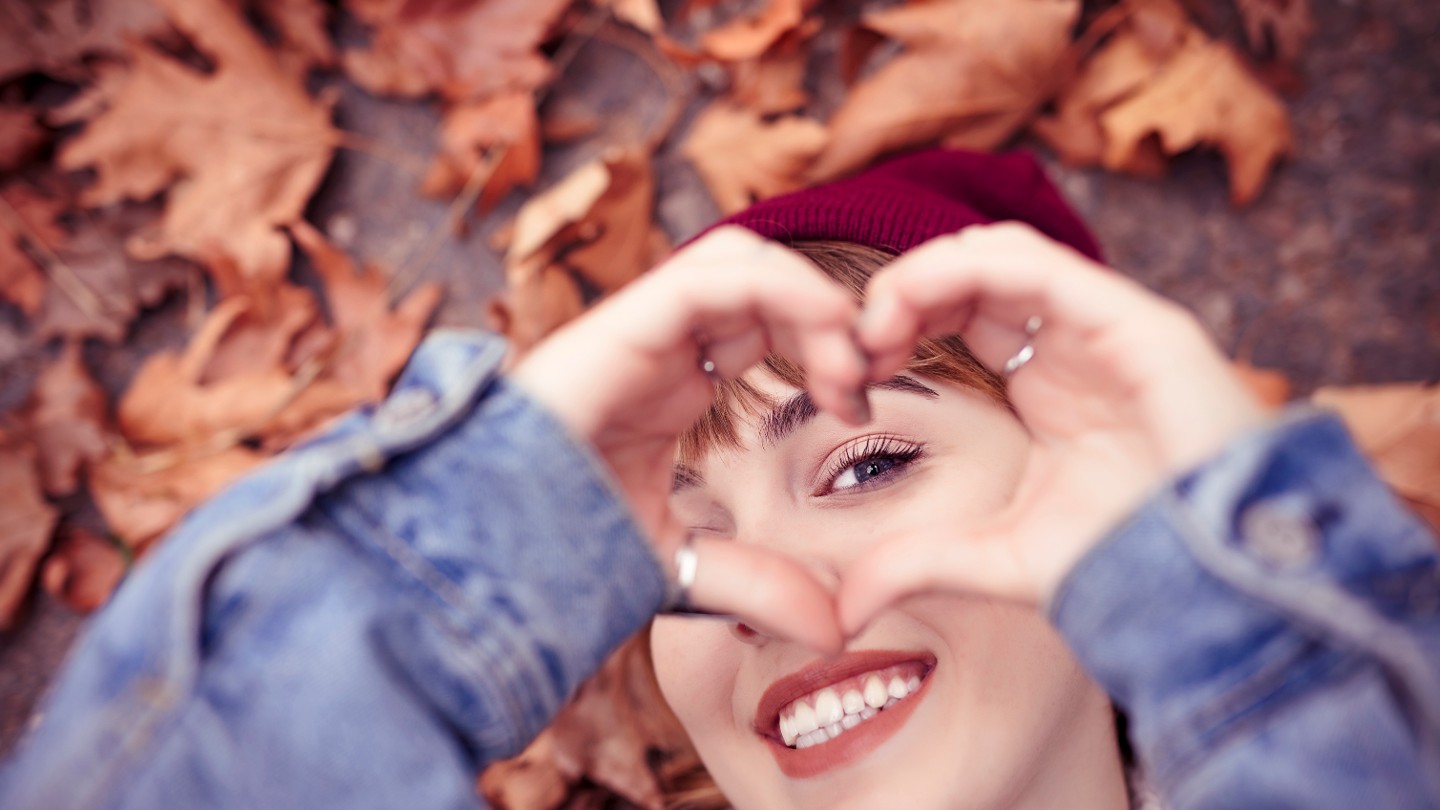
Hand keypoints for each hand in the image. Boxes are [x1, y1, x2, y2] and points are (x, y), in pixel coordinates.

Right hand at [509, 226, 866, 650]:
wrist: (483, 556)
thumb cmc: (559, 556)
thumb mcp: (681, 570)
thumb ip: (756, 586)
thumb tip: (835, 628)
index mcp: (671, 381)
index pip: (760, 321)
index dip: (823, 344)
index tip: (861, 402)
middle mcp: (658, 345)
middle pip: (760, 280)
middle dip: (826, 316)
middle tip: (865, 379)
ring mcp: (638, 329)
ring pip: (741, 258)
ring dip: (811, 299)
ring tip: (848, 364)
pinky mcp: (624, 325)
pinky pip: (715, 276)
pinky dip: (785, 294)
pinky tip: (825, 346)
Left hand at [839, 223, 1266, 629]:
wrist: (1212, 586)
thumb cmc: (1122, 564)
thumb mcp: (996, 559)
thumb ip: (917, 563)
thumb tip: (843, 606)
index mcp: (1045, 380)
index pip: (959, 313)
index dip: (895, 327)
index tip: (849, 377)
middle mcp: (1072, 342)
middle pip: (971, 274)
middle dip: (899, 298)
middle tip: (852, 348)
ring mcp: (1105, 326)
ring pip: (999, 254)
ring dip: (923, 276)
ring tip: (876, 328)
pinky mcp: (1135, 322)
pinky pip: (1040, 265)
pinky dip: (965, 268)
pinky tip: (916, 304)